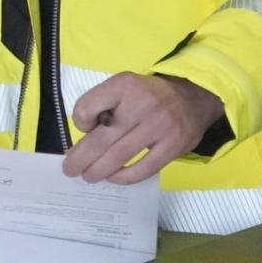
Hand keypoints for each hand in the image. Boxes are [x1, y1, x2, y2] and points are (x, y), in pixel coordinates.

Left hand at [62, 73, 223, 184]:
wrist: (191, 98)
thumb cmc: (147, 96)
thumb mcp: (123, 86)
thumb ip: (102, 105)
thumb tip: (84, 137)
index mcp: (124, 85)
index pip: (88, 107)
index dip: (80, 121)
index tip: (84, 128)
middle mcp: (142, 104)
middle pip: (101, 139)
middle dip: (81, 159)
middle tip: (70, 170)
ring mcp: (159, 126)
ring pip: (119, 156)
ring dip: (98, 171)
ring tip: (88, 176)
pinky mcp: (173, 146)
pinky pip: (142, 169)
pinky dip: (123, 177)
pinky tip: (113, 178)